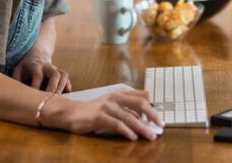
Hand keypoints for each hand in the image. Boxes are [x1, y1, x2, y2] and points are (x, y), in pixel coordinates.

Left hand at [12, 47, 71, 93]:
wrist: (37, 55)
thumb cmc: (25, 67)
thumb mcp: (18, 70)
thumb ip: (16, 81)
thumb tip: (16, 94)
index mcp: (35, 66)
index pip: (38, 75)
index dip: (36, 86)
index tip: (33, 97)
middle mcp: (48, 67)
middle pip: (55, 74)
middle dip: (54, 86)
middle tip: (50, 97)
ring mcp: (56, 69)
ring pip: (63, 75)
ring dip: (62, 86)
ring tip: (59, 98)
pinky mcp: (61, 74)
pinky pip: (67, 79)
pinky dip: (67, 87)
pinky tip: (65, 96)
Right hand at [44, 90, 163, 140]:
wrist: (71, 113)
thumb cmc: (93, 110)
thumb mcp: (111, 105)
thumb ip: (125, 108)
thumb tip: (143, 117)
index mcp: (119, 94)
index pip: (142, 95)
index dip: (153, 105)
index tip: (159, 116)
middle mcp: (114, 98)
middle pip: (140, 103)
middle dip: (153, 115)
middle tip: (161, 125)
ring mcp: (107, 107)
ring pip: (130, 117)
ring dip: (143, 127)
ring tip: (151, 135)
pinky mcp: (99, 117)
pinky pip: (117, 124)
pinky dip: (127, 131)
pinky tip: (133, 137)